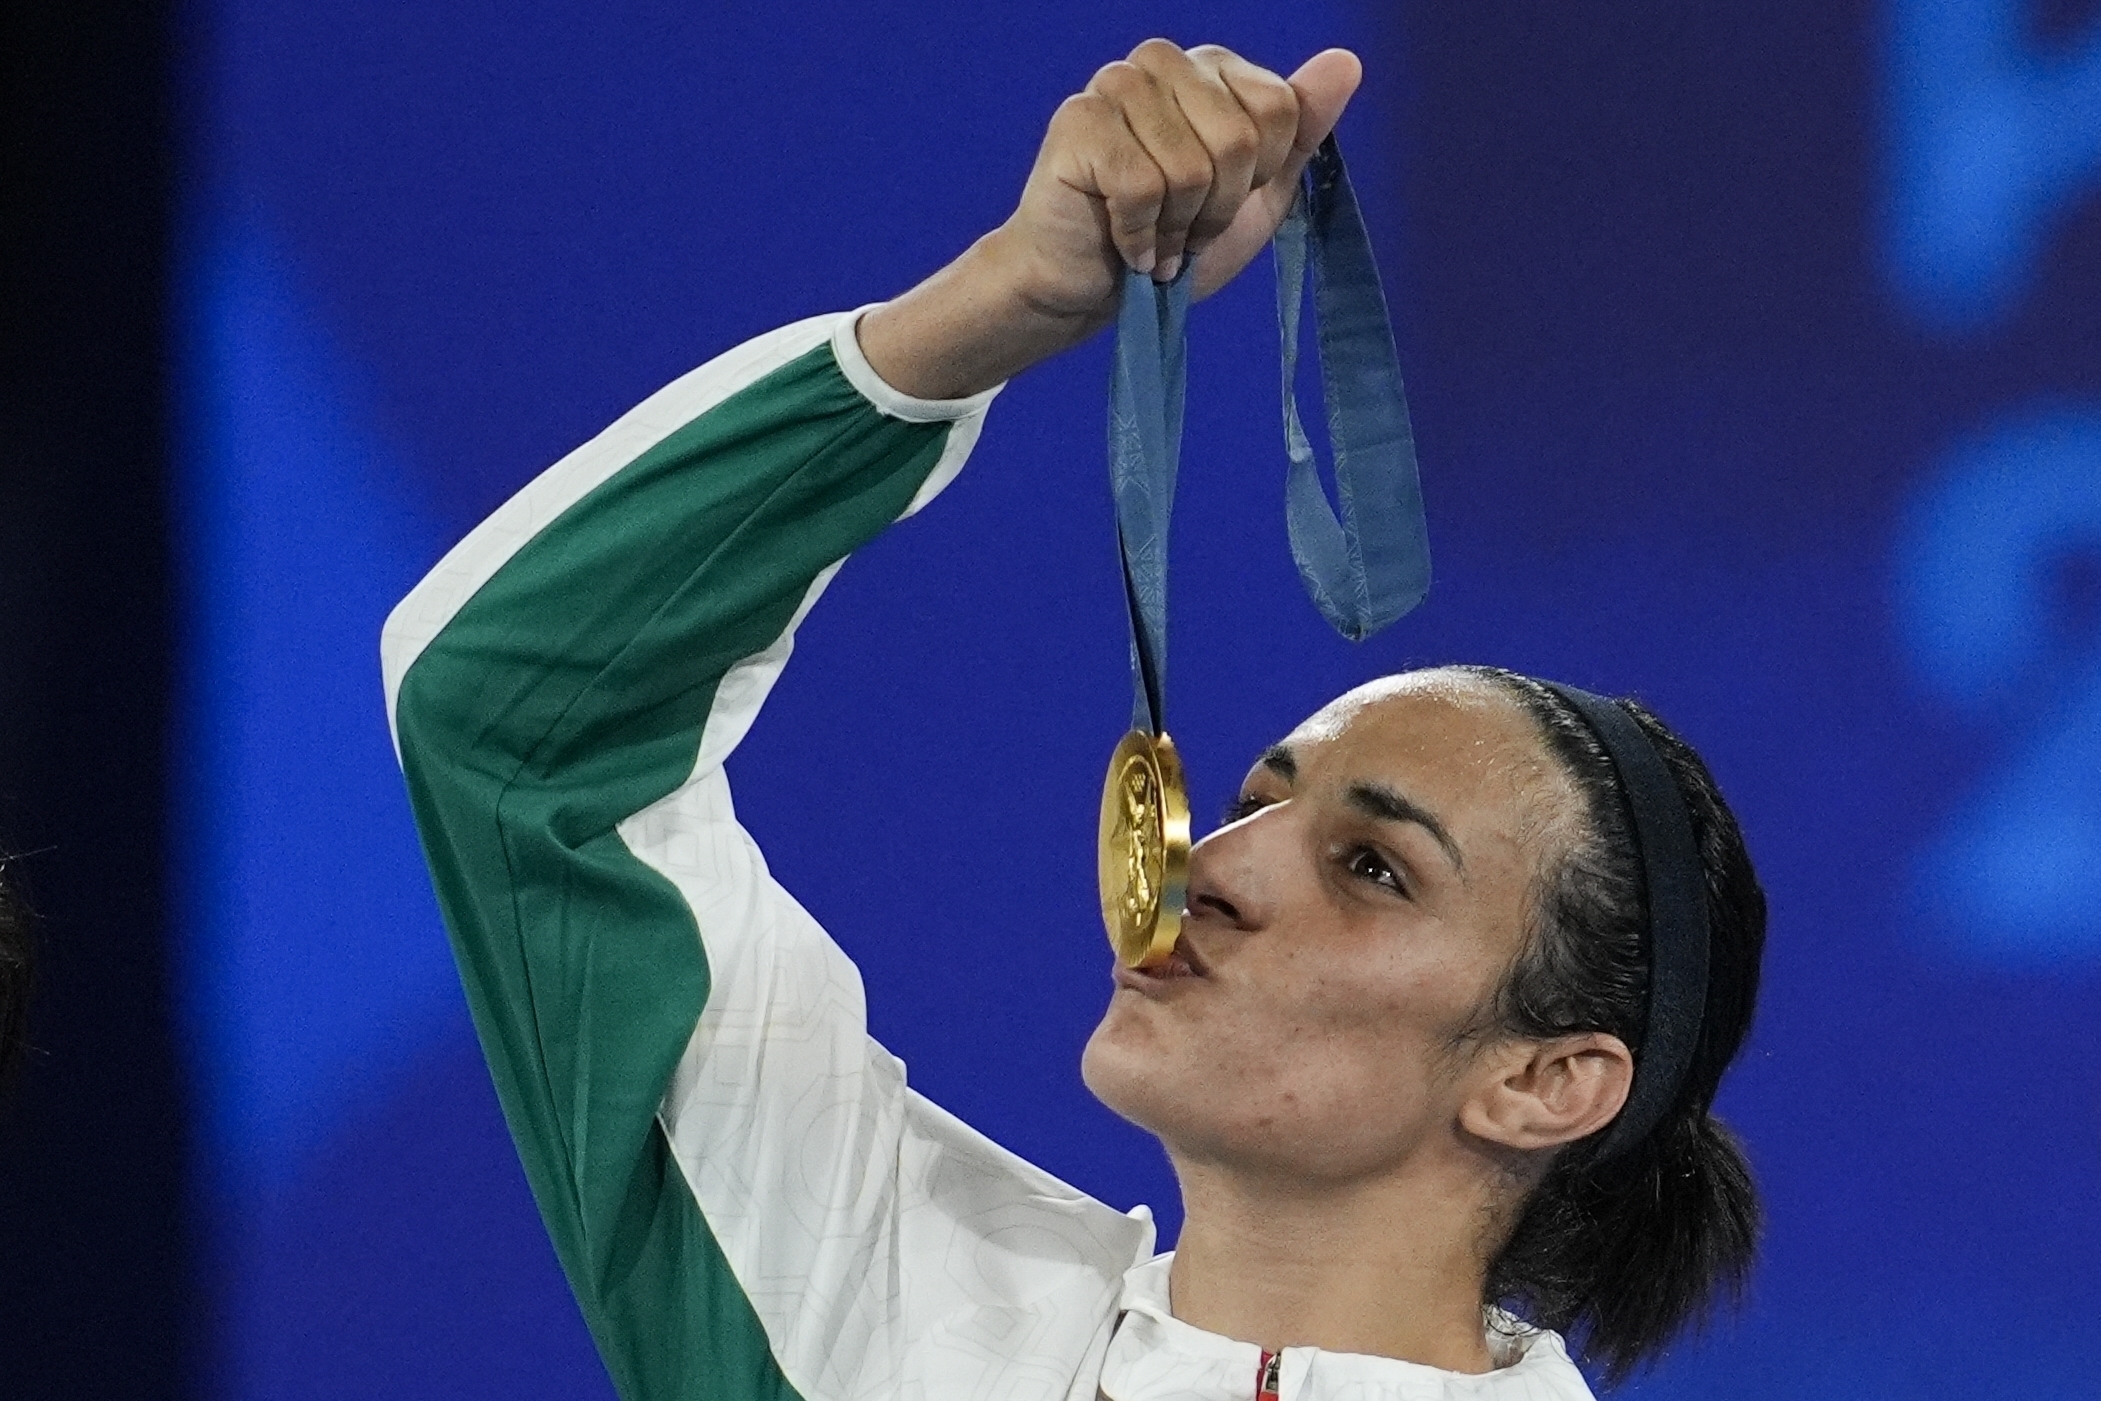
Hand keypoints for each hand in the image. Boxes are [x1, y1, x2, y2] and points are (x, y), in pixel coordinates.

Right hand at [999, 41, 1362, 319]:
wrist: (1090, 291)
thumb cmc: (1170, 239)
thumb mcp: (1256, 196)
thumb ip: (1301, 132)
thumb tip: (1346, 62)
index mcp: (1213, 67)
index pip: (1279, 109)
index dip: (1257, 179)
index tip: (1222, 204)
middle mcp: (1164, 61)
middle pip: (1238, 140)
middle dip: (1216, 209)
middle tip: (1183, 230)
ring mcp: (1117, 83)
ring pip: (1189, 168)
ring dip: (1175, 228)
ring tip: (1153, 238)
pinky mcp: (1079, 120)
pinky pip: (1141, 187)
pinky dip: (1138, 236)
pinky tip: (1124, 242)